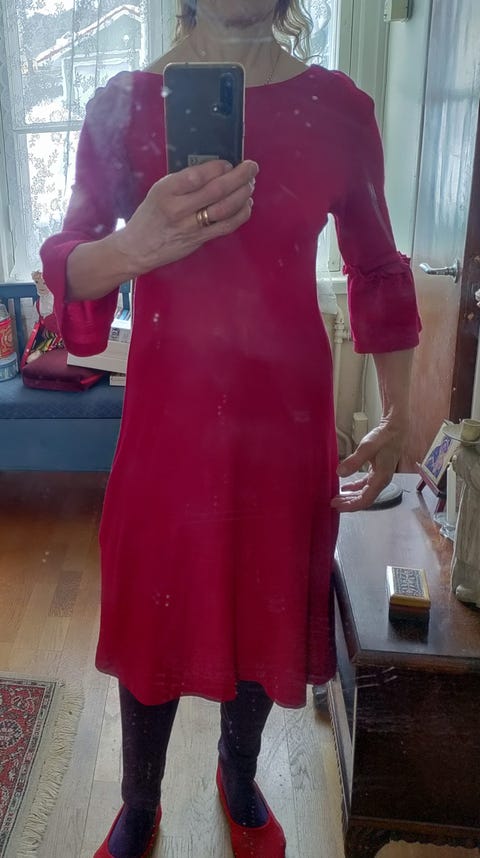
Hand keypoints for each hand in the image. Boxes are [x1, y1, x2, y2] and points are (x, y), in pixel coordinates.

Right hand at [114, 159, 257, 274]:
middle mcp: (179, 209)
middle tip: (252, 167)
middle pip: (217, 190)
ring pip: (225, 208)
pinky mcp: (200, 240)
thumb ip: (184, 181)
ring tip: (250, 185)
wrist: (139, 247)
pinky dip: (241, 214)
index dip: (219, 168)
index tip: (228, 164)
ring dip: (243, 194)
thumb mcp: (159, 190)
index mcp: (166, 191)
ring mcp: (191, 227)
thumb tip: (217, 170)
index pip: (197, 176)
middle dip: (240, 176)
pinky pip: (226, 226)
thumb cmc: (151, 214)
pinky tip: (246, 204)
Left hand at [330, 418, 406, 511]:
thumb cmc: (384, 437)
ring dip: (351, 496)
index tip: (337, 506)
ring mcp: (380, 476)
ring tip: (337, 497)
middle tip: (333, 503)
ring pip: (364, 492)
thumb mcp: (367, 447)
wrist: (396, 428)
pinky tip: (346, 487)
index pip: (366, 499)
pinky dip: (355, 487)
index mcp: (381, 478)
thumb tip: (340, 473)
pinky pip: (365, 484)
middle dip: (349, 502)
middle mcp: (382, 480)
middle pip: (364, 498)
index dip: (351, 505)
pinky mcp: (377, 471)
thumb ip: (354, 461)